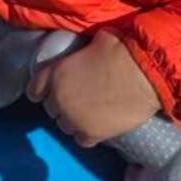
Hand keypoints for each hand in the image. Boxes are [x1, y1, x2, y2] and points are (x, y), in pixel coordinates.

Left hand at [27, 31, 157, 148]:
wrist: (145, 74)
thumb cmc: (122, 51)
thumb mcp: (96, 41)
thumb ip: (82, 52)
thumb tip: (88, 50)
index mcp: (56, 74)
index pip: (35, 90)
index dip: (43, 90)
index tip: (49, 91)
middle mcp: (59, 99)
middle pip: (52, 109)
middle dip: (62, 104)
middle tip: (79, 99)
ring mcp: (74, 119)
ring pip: (65, 126)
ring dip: (74, 120)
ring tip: (89, 113)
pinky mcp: (91, 134)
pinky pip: (81, 140)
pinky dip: (87, 134)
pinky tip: (98, 125)